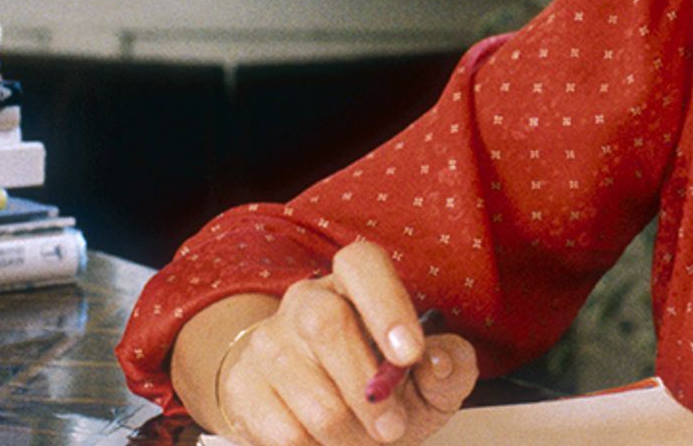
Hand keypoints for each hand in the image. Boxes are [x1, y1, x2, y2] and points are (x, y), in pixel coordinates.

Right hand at [214, 241, 476, 445]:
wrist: (320, 417)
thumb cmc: (386, 386)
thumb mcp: (432, 376)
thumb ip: (451, 364)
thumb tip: (437, 363)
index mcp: (355, 282)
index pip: (362, 265)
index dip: (386, 306)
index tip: (411, 355)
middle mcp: (306, 300)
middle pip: (327, 326)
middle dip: (367, 390)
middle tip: (393, 429)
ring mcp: (267, 341)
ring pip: (309, 391)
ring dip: (346, 432)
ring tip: (362, 439)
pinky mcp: (242, 387)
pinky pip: (284, 431)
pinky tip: (326, 442)